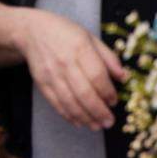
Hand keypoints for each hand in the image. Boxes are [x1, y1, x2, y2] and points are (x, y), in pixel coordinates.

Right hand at [17, 9, 128, 130]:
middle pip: (84, 92)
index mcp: (80, 48)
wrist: (32, 31)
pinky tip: (79, 122)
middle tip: (109, 121)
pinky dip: (68, 115)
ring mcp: (51, 74)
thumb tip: (123, 77)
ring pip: (70, 102)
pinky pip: (56, 103)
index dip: (108, 92)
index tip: (114, 101)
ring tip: (97, 125)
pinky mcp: (41, 82)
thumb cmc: (65, 33)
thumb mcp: (90, 37)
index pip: (97, 75)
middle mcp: (64, 62)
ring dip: (85, 117)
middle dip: (99, 111)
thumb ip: (108, 57)